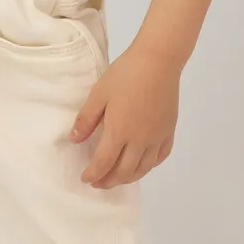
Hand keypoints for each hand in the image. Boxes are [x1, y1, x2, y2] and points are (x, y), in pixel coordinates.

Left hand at [66, 44, 180, 187]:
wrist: (158, 61)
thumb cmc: (125, 74)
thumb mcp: (99, 93)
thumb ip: (86, 119)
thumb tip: (74, 140)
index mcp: (120, 131)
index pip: (104, 163)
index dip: (93, 174)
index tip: (85, 178)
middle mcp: (140, 140)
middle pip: (124, 172)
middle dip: (109, 181)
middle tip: (98, 183)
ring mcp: (157, 137)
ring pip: (143, 168)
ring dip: (128, 178)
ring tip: (117, 178)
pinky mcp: (169, 130)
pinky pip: (160, 157)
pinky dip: (149, 166)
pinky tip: (142, 164)